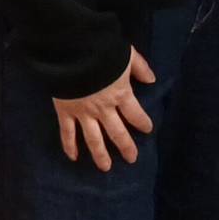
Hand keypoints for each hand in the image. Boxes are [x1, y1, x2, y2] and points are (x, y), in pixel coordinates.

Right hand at [51, 48, 156, 170]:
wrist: (73, 52)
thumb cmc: (102, 52)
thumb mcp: (127, 54)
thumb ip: (140, 67)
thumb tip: (152, 80)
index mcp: (120, 94)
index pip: (135, 114)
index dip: (142, 122)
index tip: (147, 129)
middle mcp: (103, 109)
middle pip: (117, 132)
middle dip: (126, 146)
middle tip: (132, 158)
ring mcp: (83, 113)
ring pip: (93, 139)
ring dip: (100, 154)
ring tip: (106, 167)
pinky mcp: (66, 112)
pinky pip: (67, 133)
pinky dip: (69, 146)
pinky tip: (74, 157)